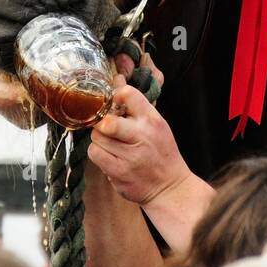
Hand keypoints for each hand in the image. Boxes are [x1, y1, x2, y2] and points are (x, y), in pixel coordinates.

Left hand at [87, 55, 186, 205]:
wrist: (170, 187)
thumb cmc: (160, 151)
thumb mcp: (156, 124)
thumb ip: (136, 106)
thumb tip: (116, 79)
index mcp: (152, 120)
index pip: (128, 94)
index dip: (115, 96)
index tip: (113, 104)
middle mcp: (143, 136)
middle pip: (108, 121)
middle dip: (103, 123)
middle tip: (107, 128)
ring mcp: (131, 157)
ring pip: (97, 137)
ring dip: (100, 139)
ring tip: (111, 144)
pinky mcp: (120, 173)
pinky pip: (95, 154)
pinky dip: (99, 154)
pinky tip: (109, 156)